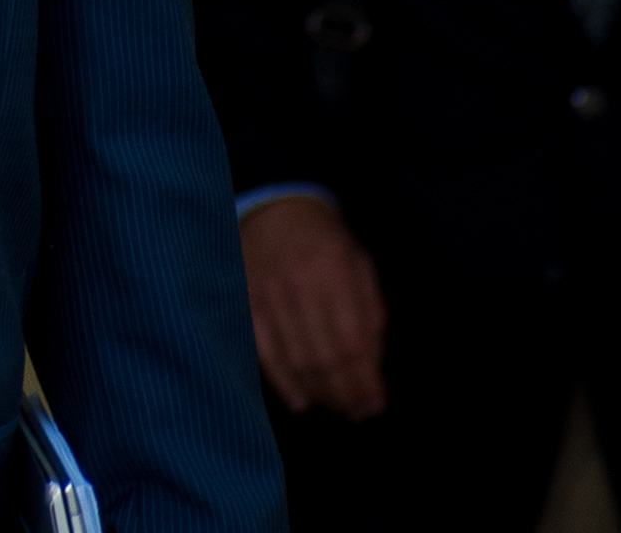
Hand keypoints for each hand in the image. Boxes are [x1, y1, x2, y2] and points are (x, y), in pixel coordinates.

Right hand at [239, 193, 387, 420]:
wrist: (272, 206)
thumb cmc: (324, 239)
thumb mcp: (359, 263)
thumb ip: (370, 310)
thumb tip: (373, 364)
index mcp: (336, 273)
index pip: (353, 342)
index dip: (365, 380)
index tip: (375, 404)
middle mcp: (300, 285)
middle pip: (325, 357)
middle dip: (345, 393)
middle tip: (357, 414)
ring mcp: (268, 295)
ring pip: (296, 358)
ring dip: (320, 393)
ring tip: (337, 410)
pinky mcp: (245, 301)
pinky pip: (263, 350)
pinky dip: (282, 380)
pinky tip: (300, 400)